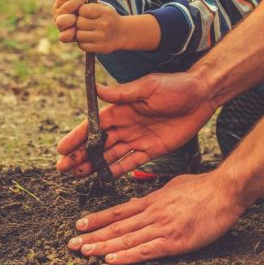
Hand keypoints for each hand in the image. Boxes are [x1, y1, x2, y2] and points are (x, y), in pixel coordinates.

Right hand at [52, 0, 88, 42]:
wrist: (91, 28)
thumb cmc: (88, 12)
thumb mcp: (90, 3)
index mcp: (61, 6)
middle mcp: (59, 15)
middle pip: (63, 8)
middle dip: (75, 1)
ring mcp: (62, 27)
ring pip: (61, 21)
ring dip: (69, 17)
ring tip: (78, 15)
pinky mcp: (65, 37)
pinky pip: (63, 37)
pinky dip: (68, 33)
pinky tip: (75, 30)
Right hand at [56, 71, 214, 177]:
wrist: (202, 96)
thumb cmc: (176, 86)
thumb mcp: (148, 87)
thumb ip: (123, 93)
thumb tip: (96, 89)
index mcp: (123, 107)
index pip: (94, 124)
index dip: (77, 136)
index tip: (61, 148)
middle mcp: (127, 124)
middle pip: (98, 142)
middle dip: (80, 155)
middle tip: (62, 168)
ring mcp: (138, 138)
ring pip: (110, 155)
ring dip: (93, 164)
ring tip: (75, 175)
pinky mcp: (152, 149)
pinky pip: (130, 162)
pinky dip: (116, 170)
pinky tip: (102, 177)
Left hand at [66, 170, 244, 264]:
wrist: (224, 191)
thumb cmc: (203, 187)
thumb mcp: (173, 186)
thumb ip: (155, 196)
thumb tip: (138, 202)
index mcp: (153, 200)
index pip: (119, 211)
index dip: (98, 219)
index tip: (80, 225)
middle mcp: (153, 212)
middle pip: (117, 227)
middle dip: (93, 235)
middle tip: (71, 244)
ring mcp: (163, 227)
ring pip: (127, 238)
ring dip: (103, 246)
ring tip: (84, 252)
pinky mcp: (174, 241)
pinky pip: (146, 250)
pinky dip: (127, 256)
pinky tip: (111, 260)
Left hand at [74, 2, 124, 53]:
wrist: (122, 33)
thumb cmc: (107, 18)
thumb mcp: (102, 8)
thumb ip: (89, 4)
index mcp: (104, 12)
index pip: (83, 10)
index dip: (81, 11)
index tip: (85, 13)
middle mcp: (104, 24)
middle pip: (79, 22)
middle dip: (79, 23)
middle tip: (85, 23)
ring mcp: (102, 37)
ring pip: (79, 35)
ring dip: (80, 33)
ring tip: (87, 31)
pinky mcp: (100, 48)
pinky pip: (82, 45)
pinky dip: (83, 43)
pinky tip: (89, 39)